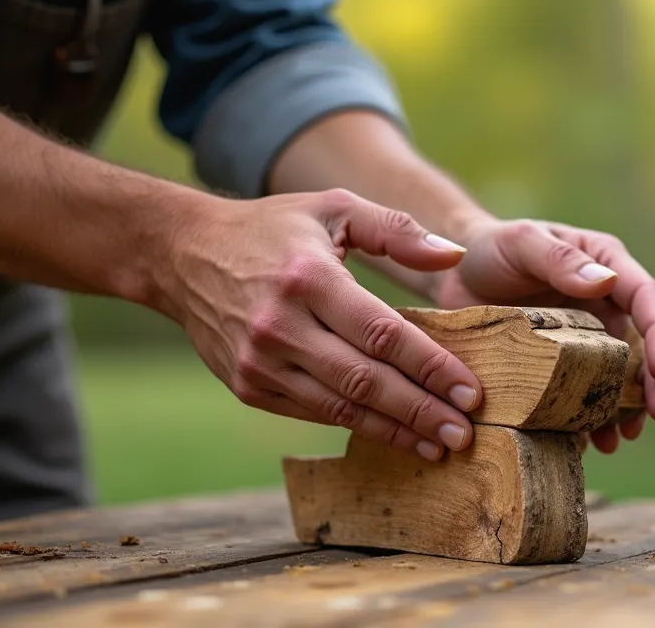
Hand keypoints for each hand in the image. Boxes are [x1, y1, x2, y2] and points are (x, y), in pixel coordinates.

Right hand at [156, 189, 484, 461]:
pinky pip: (313, 412)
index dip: (430, 367)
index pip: (382, 334)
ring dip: (394, 431)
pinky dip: (356, 426)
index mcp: (308, 277)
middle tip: (464, 433)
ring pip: (340, 407)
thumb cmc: (272, 229)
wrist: (183, 255)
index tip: (471, 391)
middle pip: (365, 380)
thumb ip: (397, 230)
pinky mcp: (247, 386)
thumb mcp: (333, 208)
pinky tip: (394, 435)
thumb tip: (456, 258)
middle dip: (420, 411)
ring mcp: (259, 362)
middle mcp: (280, 325)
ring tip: (439, 445)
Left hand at [432, 219, 654, 452]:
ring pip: (623, 377)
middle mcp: (608, 303)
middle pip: (646, 345)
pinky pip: (587, 395)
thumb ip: (559, 260)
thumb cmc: (491, 248)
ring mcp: (589, 338)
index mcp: (608, 265)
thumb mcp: (522, 243)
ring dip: (629, 409)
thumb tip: (606, 283)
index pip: (648, 299)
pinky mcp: (566, 366)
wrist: (455, 276)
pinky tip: (589, 442)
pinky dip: (592, 419)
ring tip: (620, 438)